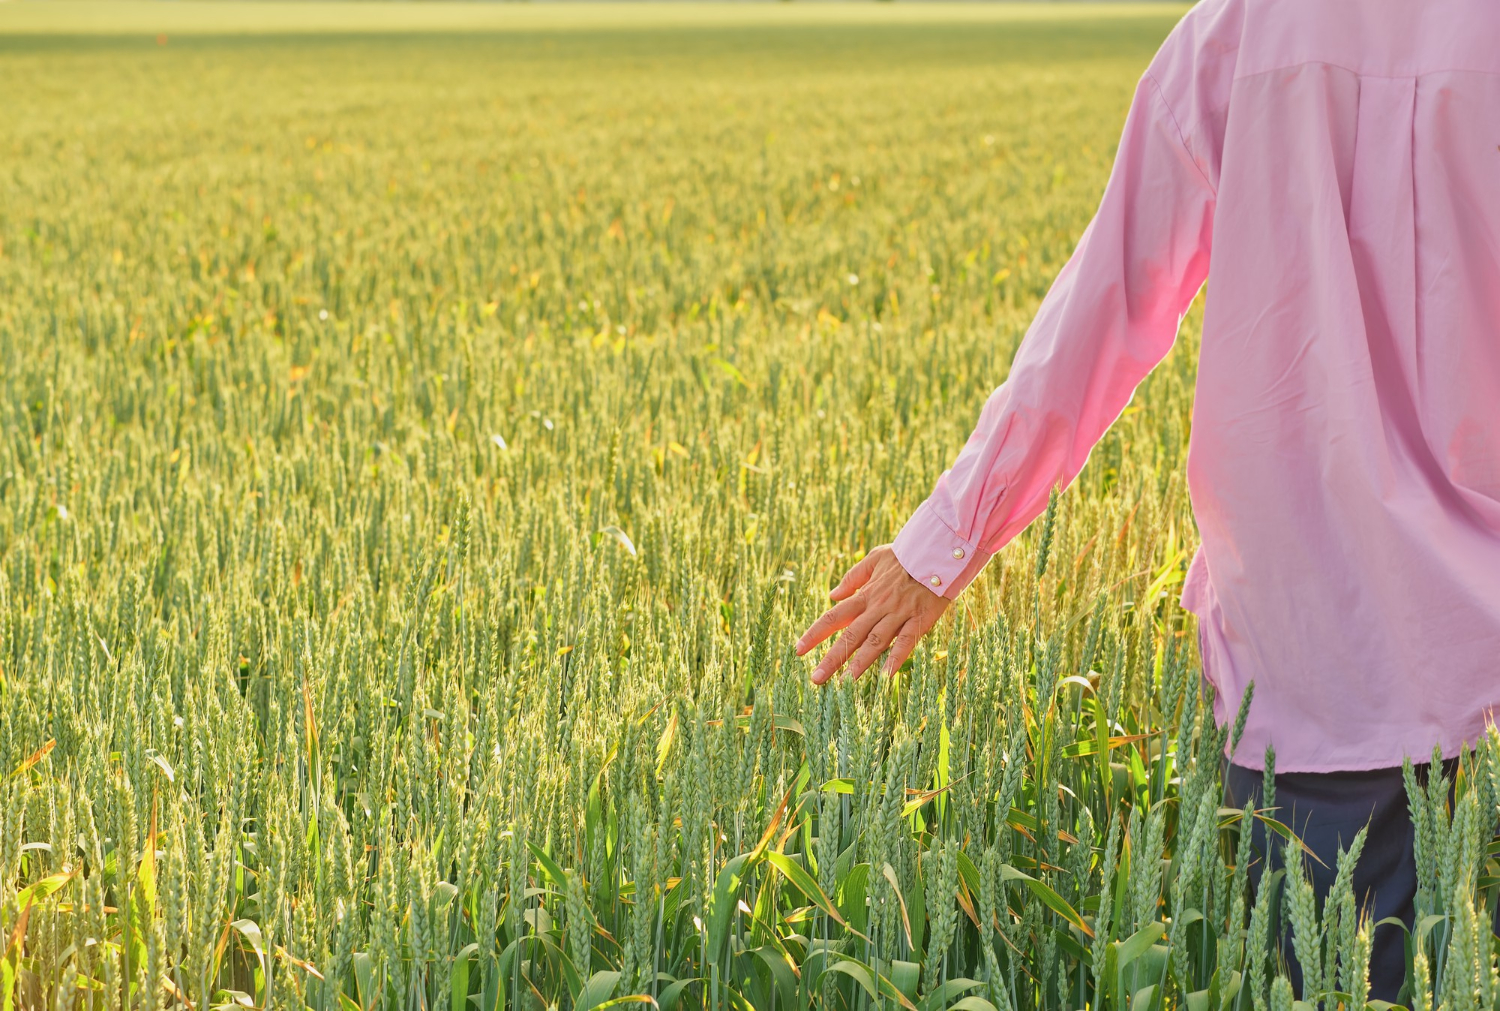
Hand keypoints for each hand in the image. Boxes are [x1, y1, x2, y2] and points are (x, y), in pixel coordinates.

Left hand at [795, 545, 950, 684]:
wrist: (938, 551)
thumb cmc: (906, 555)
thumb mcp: (874, 558)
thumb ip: (853, 576)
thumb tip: (833, 594)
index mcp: (865, 594)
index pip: (834, 616)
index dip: (815, 633)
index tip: (799, 650)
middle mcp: (878, 607)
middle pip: (851, 635)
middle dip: (832, 658)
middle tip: (816, 678)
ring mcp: (899, 614)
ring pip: (876, 642)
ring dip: (859, 663)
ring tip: (844, 684)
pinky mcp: (920, 619)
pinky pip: (906, 642)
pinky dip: (896, 658)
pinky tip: (886, 676)